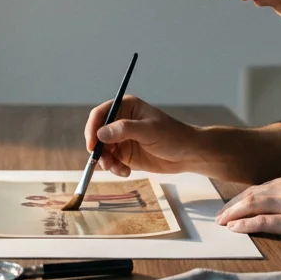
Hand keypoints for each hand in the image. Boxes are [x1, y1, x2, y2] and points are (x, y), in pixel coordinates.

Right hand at [83, 95, 209, 176]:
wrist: (188, 155)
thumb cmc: (173, 136)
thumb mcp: (149, 130)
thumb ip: (124, 130)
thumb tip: (100, 133)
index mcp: (126, 107)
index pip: (100, 114)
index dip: (92, 128)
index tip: (92, 144)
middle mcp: (120, 122)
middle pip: (97, 133)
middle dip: (98, 149)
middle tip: (103, 162)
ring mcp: (122, 139)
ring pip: (102, 150)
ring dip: (106, 161)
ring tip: (118, 169)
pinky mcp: (125, 155)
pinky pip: (111, 162)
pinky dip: (114, 168)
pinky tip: (126, 172)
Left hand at [215, 171, 280, 245]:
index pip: (263, 186)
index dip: (246, 196)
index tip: (235, 203)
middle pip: (252, 193)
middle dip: (233, 204)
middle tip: (220, 214)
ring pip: (252, 205)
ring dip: (233, 213)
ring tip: (221, 221)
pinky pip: (261, 222)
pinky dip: (244, 225)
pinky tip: (234, 229)